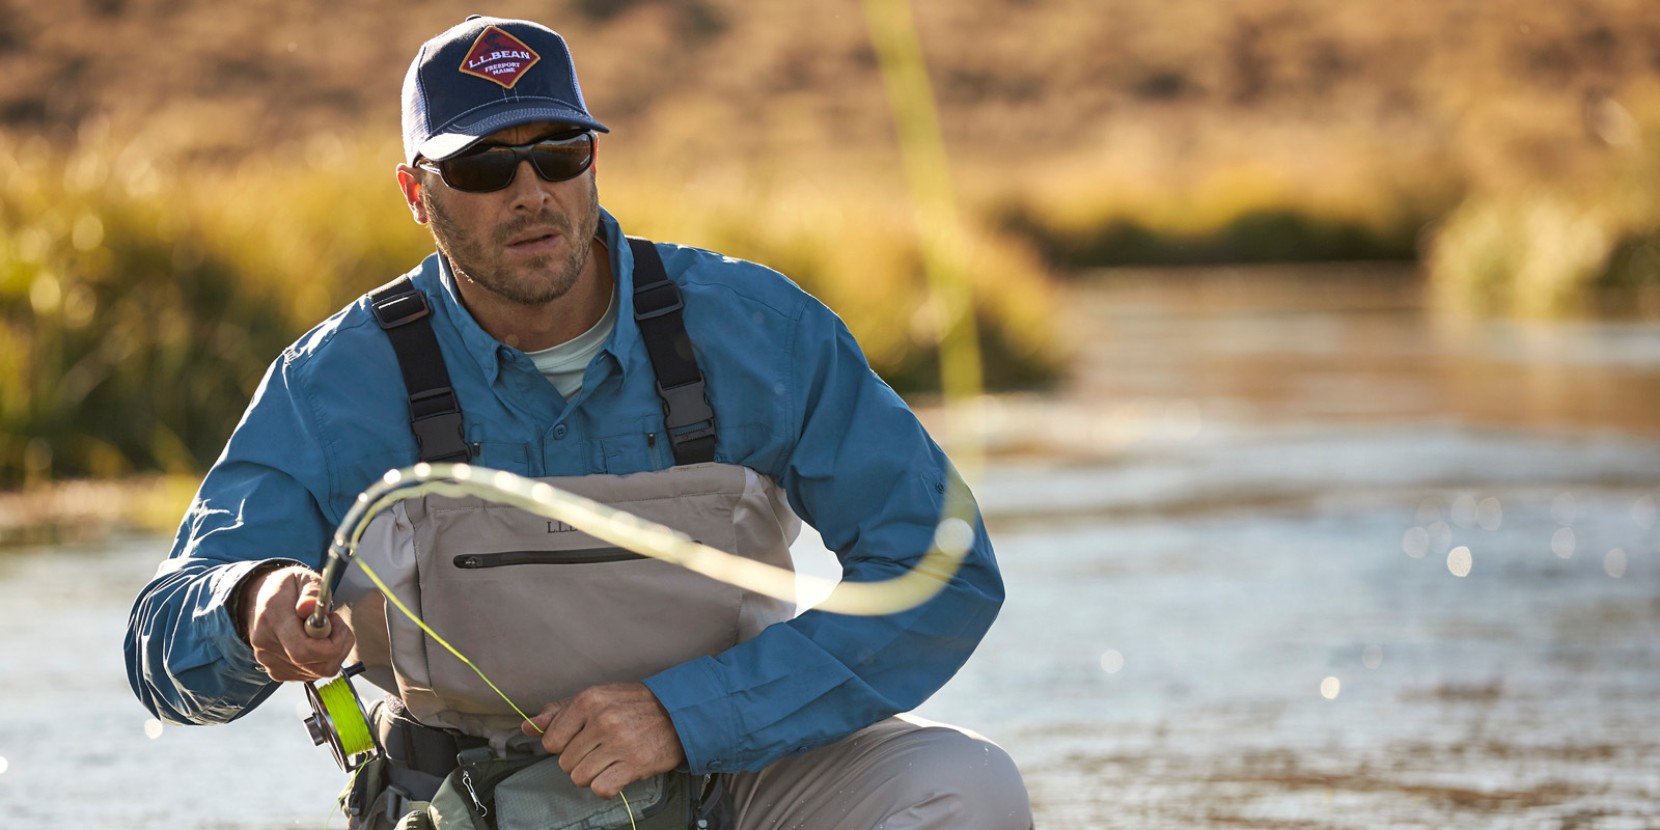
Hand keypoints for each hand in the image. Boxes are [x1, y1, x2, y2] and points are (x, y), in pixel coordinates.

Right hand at [239, 564, 354, 681]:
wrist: (258, 601)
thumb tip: (309, 607)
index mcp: (273, 619)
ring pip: (316, 672)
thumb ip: (311, 591)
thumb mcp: (302, 577)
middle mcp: (267, 645)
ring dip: (331, 654)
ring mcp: (269, 662)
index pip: (305, 650)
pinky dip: (320, 661)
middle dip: (337, 648)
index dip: (333, 642)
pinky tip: (314, 643)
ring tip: (323, 631)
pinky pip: (309, 675)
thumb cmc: (286, 588)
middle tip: (335, 625)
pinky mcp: (276, 672)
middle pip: (316, 666)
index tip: (336, 621)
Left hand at [521, 682, 685, 798]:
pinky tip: (618, 774)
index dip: (564, 745)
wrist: (679, 712)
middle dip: (579, 761)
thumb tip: (527, 727)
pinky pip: (601, 789)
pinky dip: (607, 787)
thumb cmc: (634, 705)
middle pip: (565, 763)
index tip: (581, 739)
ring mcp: (619, 743)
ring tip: (609, 762)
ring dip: (592, 775)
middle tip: (601, 750)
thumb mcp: (598, 697)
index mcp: (588, 700)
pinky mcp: (634, 764)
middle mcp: (602, 720)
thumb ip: (560, 712)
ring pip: (580, 778)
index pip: (551, 741)